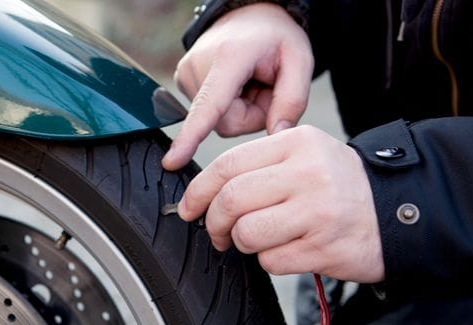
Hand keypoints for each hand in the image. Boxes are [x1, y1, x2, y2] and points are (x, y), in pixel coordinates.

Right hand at [162, 3, 313, 170]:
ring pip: (217, 121)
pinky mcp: (182, 81)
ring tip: (250, 82)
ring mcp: (186, 73)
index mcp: (229, 58)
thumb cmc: (275, 36)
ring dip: (240, 109)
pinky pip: (210, 114)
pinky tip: (236, 84)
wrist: (250, 14)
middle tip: (264, 88)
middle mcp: (199, 65)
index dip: (192, 136)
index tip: (172, 161)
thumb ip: (293, 101)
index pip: (209, 105)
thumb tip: (276, 136)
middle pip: (225, 122)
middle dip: (251, 114)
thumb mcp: (300, 61)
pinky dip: (228, 104)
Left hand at [177, 126, 383, 282]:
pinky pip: (271, 260)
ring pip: (247, 232)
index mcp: (296, 143)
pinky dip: (268, 260)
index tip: (188, 207)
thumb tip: (205, 192)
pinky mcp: (325, 248)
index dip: (198, 189)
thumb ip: (259, 164)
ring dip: (241, 243)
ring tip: (253, 241)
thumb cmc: (340, 184)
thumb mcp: (305, 153)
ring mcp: (317, 212)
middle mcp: (307, 173)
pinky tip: (286, 250)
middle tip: (215, 232)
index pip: (228, 164)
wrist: (399, 209)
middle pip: (231, 199)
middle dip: (213, 221)